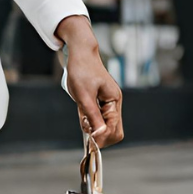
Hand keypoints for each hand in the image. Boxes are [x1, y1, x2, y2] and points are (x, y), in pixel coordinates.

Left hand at [58, 16, 123, 147]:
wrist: (78, 53)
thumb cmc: (81, 70)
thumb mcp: (84, 95)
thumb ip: (93, 116)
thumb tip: (100, 136)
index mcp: (114, 100)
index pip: (114, 129)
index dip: (102, 137)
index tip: (90, 140)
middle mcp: (113, 103)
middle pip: (113, 131)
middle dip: (99, 134)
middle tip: (85, 127)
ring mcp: (106, 103)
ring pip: (104, 126)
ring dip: (93, 127)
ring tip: (82, 115)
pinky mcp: (98, 102)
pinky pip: (96, 119)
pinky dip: (89, 121)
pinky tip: (82, 113)